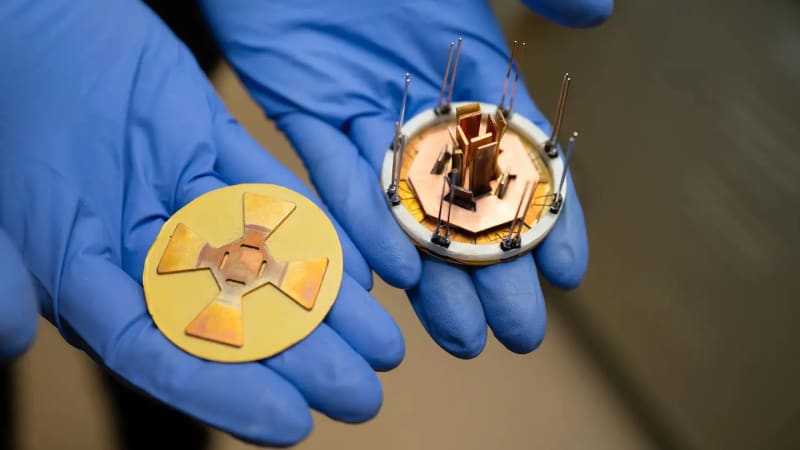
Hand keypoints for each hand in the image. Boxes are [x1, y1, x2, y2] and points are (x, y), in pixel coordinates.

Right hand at [0, 0, 402, 444]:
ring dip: (325, 305)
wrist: (31, 16)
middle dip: (302, 360)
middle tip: (363, 395)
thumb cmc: (1, 102)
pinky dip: (316, 230)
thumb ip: (2, 275)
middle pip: (234, 319)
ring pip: (265, 262)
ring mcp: (187, 200)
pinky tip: (361, 270)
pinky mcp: (213, 148)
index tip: (290, 424)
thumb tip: (7, 338)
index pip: (162, 352)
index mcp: (92, 277)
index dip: (225, 393)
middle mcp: (149, 250)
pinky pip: (272, 194)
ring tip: (383, 344)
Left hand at [200, 0, 606, 356]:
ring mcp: (364, 113)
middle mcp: (423, 105)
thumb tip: (600, 14)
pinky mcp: (303, 108)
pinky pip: (333, 174)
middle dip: (492, 271)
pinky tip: (387, 273)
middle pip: (465, 204)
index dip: (549, 215)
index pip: (522, 158)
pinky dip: (359, 219)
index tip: (571, 272)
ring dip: (430, 273)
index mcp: (471, 73)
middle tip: (518, 334)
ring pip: (402, 207)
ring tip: (458, 337)